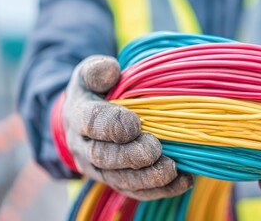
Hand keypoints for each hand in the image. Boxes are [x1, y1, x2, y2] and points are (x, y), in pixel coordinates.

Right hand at [63, 55, 192, 199]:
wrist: (85, 122)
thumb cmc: (96, 92)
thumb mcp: (91, 74)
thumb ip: (98, 70)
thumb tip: (111, 70)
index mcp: (79, 115)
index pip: (90, 122)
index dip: (112, 125)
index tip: (134, 124)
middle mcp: (84, 146)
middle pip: (103, 157)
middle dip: (130, 156)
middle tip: (153, 149)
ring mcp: (99, 168)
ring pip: (119, 179)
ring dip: (146, 178)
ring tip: (170, 171)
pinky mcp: (115, 180)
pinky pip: (134, 191)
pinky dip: (159, 190)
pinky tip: (182, 182)